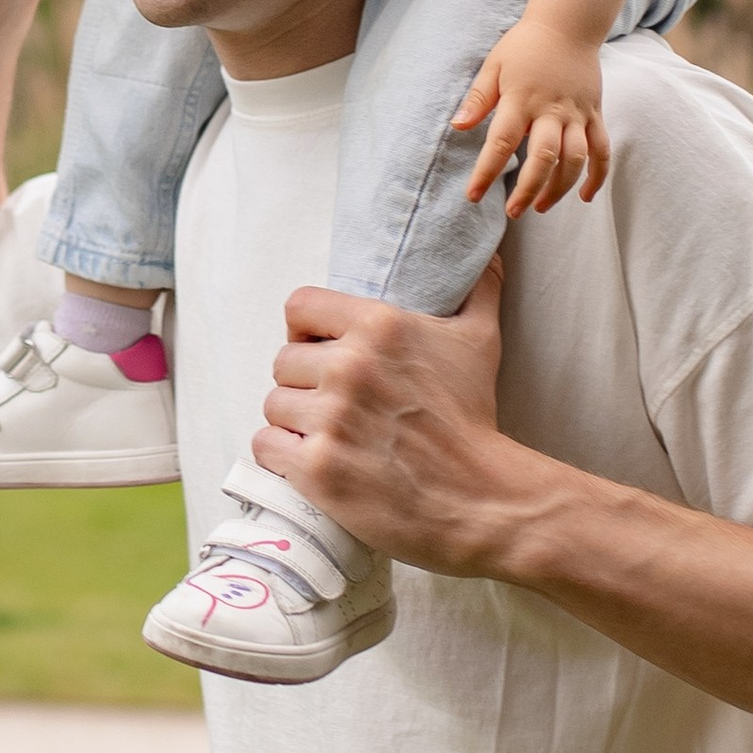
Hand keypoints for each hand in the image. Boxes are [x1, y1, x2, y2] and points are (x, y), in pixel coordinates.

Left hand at [250, 263, 520, 573]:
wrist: (479, 498)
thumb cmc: (474, 418)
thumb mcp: (479, 341)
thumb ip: (477, 289)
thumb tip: (487, 254)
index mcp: (379, 326)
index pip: (300, 306)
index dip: (306, 331)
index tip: (321, 351)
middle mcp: (349, 366)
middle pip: (283, 361)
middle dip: (304, 383)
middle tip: (335, 405)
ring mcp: (330, 419)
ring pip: (273, 405)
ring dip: (294, 421)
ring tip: (329, 436)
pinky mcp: (316, 468)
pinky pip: (265, 446)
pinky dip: (283, 456)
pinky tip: (314, 460)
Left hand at [451, 14, 609, 215]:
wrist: (567, 24)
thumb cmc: (524, 46)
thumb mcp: (493, 66)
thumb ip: (478, 98)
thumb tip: (458, 126)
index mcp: (521, 99)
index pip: (502, 142)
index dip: (487, 171)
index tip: (473, 196)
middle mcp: (551, 109)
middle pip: (544, 156)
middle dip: (528, 188)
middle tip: (513, 211)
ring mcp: (577, 113)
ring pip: (575, 159)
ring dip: (560, 187)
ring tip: (540, 207)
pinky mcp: (595, 114)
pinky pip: (601, 150)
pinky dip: (598, 176)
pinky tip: (585, 197)